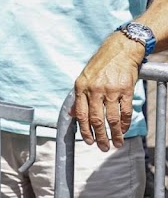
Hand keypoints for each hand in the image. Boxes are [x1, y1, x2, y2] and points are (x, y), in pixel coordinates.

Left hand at [72, 34, 144, 150]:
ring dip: (114, 134)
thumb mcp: (83, 78)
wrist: (119, 50)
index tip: (88, 141)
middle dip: (100, 137)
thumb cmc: (100, 65)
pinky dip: (124, 124)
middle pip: (96, 119)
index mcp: (81, 87)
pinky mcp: (125, 89)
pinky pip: (125, 111)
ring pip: (112, 119)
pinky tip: (123, 130)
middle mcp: (94, 90)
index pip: (81, 114)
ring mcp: (111, 90)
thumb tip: (71, 114)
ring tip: (117, 143)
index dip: (84, 131)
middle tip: (102, 147)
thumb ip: (78, 97)